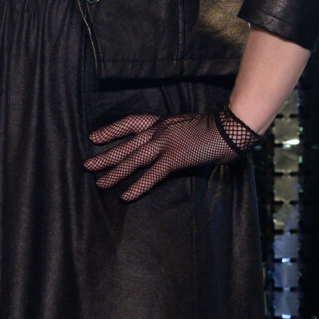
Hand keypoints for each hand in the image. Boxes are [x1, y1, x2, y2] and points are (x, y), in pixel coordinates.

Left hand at [83, 103, 261, 200]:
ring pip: (133, 159)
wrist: (231, 126)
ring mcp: (166, 144)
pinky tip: (126, 195)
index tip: (94, 137)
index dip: (111, 131)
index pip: (130, 123)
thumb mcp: (190, 128)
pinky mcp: (175, 158)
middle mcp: (159, 131)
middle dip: (105, 156)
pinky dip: (138, 186)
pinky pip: (152, 175)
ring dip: (115, 172)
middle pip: (126, 145)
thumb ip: (176, 137)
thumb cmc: (217, 128)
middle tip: (87, 165)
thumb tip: (172, 148)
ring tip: (99, 182)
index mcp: (162, 123)